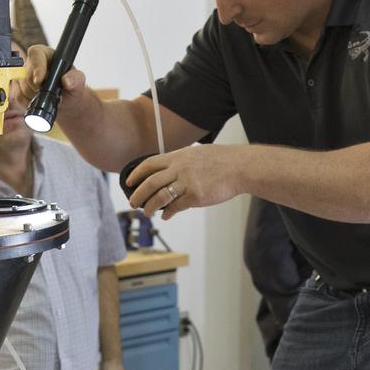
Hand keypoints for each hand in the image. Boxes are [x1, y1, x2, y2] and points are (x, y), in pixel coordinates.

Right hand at [16, 43, 88, 109]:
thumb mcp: (78, 81)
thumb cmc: (71, 86)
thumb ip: (76, 79)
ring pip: (23, 87)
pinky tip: (39, 101)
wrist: (66, 100)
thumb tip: (67, 80)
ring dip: (34, 96)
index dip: (37, 68)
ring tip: (47, 97)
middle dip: (37, 87)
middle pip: (27, 74)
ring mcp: (24, 76)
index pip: (35, 54)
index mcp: (46, 54)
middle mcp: (32, 63)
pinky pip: (19, 97)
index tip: (40, 80)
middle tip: (50, 93)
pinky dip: (28, 103)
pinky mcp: (19, 88)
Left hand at [126, 144, 242, 218]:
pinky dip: (168, 213)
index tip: (129, 181)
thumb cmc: (222, 161)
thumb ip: (182, 162)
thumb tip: (171, 173)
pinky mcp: (195, 196)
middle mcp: (179, 168)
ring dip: (150, 207)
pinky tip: (166, 216)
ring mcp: (187, 182)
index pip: (150, 164)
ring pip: (159, 197)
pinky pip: (176, 207)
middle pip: (150, 183)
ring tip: (146, 212)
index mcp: (178, 157)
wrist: (240, 167)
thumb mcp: (197, 154)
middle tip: (133, 203)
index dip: (136, 173)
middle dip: (138, 194)